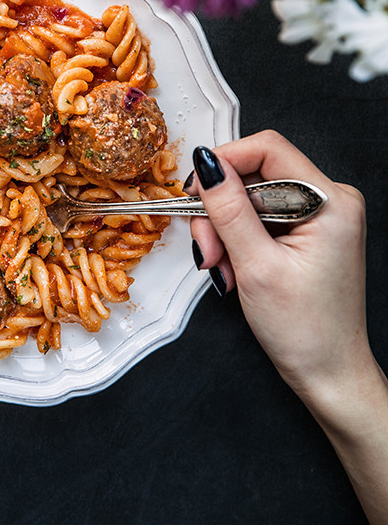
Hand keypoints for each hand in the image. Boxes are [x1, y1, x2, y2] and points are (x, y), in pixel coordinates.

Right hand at [189, 130, 387, 524]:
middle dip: (221, 210)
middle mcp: (330, 200)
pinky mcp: (307, 232)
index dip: (224, 162)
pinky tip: (235, 270)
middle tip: (207, 250)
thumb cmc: (305, 330)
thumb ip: (229, 210)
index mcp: (330, 200)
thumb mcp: (256, 266)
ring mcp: (320, 216)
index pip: (267, 149)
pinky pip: (260, 218)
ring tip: (222, 269)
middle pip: (254, 175)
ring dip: (225, 231)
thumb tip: (205, 164)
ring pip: (251, 198)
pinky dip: (239, 241)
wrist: (329, 374)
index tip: (194, 190)